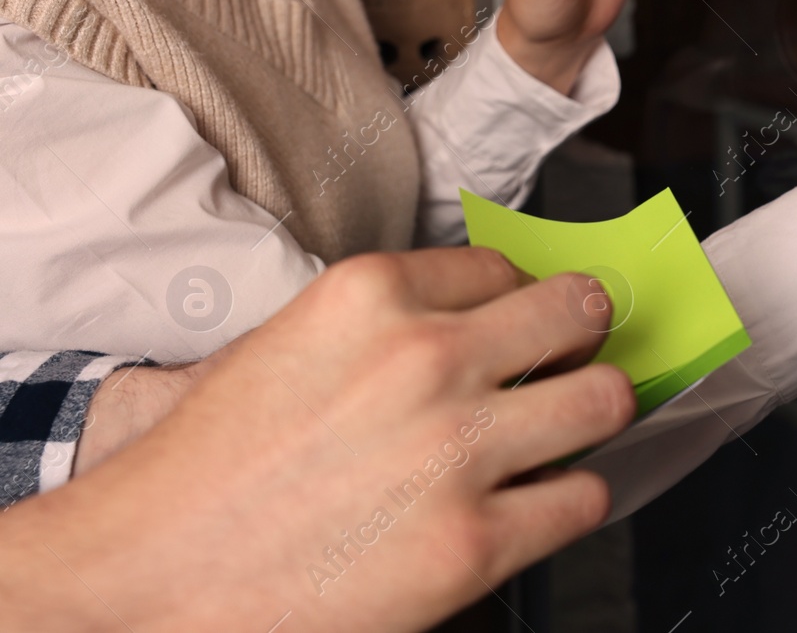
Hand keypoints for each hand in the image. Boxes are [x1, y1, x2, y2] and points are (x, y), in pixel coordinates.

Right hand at [0, 249, 631, 632]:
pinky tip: (535, 504)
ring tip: (563, 434)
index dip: (520, 303)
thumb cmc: (202, 471)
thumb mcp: (289, 344)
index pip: (505, 268)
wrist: (139, 580)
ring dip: (591, 417)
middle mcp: (425, 357)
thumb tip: (479, 322)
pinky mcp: (473, 542)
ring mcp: (457, 450)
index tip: (525, 326)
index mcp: (371, 294)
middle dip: (581, 339)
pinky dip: (570, 500)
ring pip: (606, 401)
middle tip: (572, 362)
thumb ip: (386, 324)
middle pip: (578, 314)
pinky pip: (586, 499)